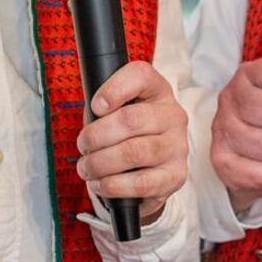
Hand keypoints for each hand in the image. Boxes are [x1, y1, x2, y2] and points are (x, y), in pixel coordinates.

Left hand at [75, 62, 188, 222]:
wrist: (152, 165)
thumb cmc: (127, 132)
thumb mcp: (116, 109)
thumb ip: (103, 106)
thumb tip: (91, 119)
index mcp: (157, 90)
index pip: (140, 75)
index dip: (112, 90)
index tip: (95, 107)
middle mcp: (173, 115)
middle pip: (130, 120)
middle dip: (95, 136)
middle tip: (83, 146)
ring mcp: (177, 146)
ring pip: (133, 153)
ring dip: (100, 163)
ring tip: (87, 168)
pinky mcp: (175, 176)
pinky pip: (140, 183)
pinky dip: (112, 185)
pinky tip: (100, 183)